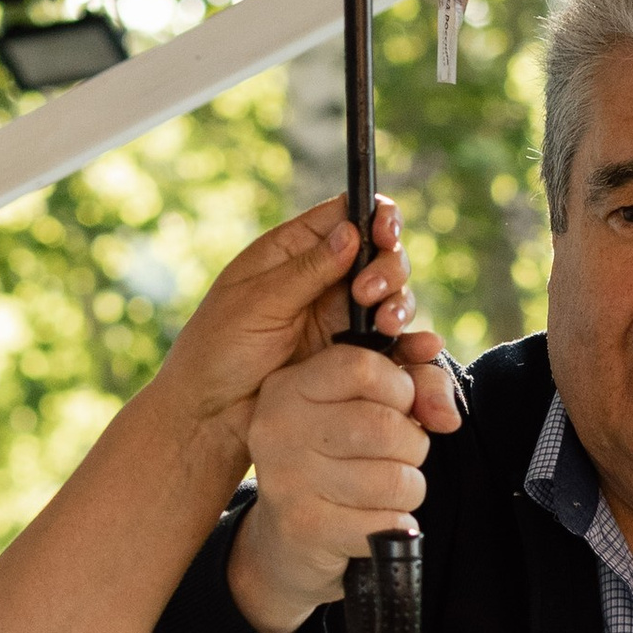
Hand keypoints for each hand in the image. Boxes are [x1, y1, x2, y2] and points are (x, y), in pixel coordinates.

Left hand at [151, 196, 459, 460]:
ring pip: (391, 296)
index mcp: (293, 250)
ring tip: (384, 324)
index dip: (375, 217)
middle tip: (368, 292)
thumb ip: (306, 270)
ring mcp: (340, 317)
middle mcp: (323, 278)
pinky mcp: (352, 356)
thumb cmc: (217, 351)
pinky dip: (410, 343)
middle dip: (388, 266)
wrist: (212, 416)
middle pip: (380, 253)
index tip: (385, 232)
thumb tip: (351, 232)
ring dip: (398, 303)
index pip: (347, 215)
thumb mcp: (256, 303)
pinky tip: (420, 348)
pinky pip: (391, 342)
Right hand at [226, 328, 450, 632]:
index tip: (399, 407)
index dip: (401, 389)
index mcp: (289, 386)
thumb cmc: (337, 458)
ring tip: (387, 489)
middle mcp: (279, 428)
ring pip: (393, 480)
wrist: (288, 537)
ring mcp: (287, 480)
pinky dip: (396, 525)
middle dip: (412, 445)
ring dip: (408, 488)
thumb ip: (418, 384)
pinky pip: (385, 523)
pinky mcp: (305, 528)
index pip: (364, 368)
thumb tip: (447, 416)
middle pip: (384, 426)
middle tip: (398, 456)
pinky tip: (375, 521)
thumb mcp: (368, 404)